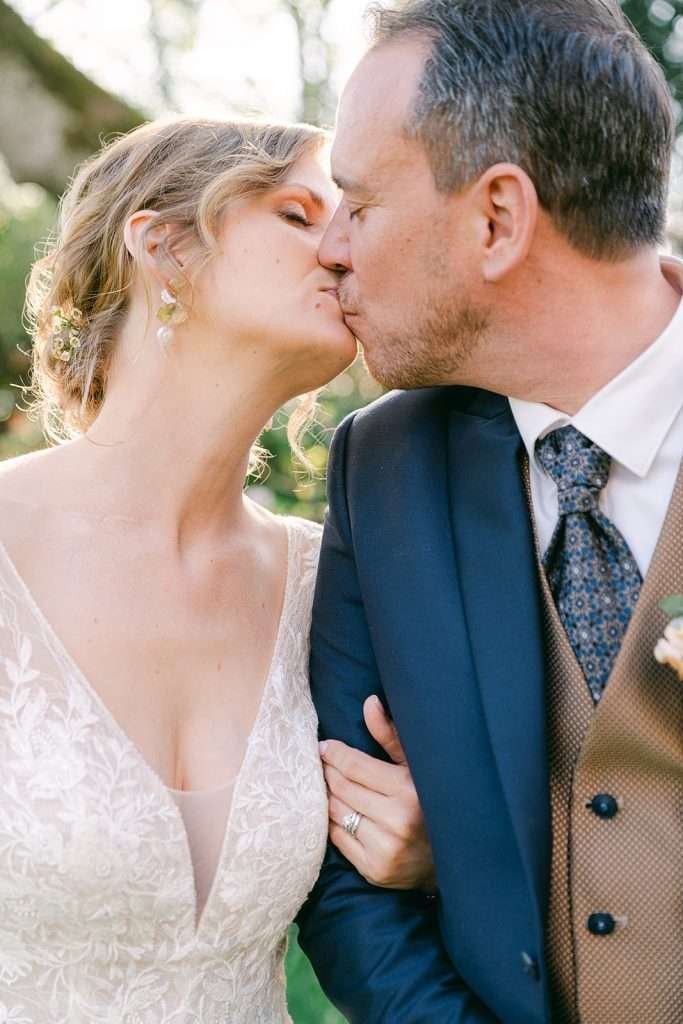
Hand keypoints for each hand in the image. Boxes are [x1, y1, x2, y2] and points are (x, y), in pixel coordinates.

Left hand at [319, 695, 436, 891]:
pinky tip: (337, 811)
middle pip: (342, 787)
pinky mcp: (374, 870)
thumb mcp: (414, 766)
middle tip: (324, 763)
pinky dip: (332, 821)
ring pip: (336, 811)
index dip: (335, 753)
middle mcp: (397, 821)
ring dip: (328, 795)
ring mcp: (385, 849)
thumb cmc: (428, 801)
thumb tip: (369, 702)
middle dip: (329, 771)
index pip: (355, 766)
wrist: (446, 860)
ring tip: (330, 784)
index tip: (325, 746)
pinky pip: (337, 838)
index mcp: (409, 790)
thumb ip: (389, 735)